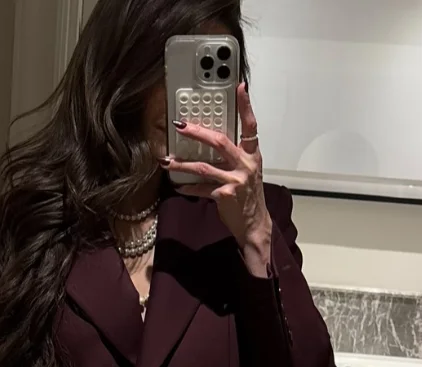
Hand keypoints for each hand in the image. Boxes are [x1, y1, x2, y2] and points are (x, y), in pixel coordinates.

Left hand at [163, 83, 271, 259]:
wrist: (254, 224)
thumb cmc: (249, 196)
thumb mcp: (247, 172)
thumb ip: (235, 157)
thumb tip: (212, 142)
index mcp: (252, 155)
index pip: (250, 126)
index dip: (246, 106)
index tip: (240, 87)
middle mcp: (245, 165)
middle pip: (219, 142)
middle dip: (197, 133)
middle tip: (180, 125)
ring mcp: (236, 180)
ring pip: (204, 167)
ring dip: (182, 164)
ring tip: (167, 161)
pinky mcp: (225, 195)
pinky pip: (201, 188)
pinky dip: (188, 187)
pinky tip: (177, 186)